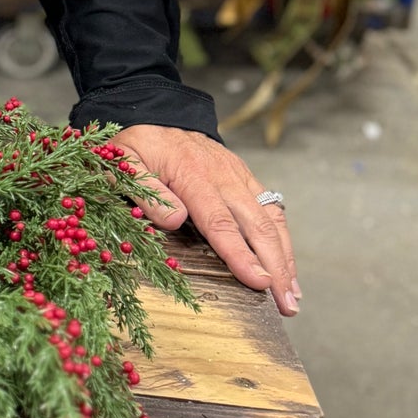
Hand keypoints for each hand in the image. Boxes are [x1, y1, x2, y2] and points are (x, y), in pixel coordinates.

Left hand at [114, 124, 299, 317]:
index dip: (240, 255)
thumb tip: (173, 221)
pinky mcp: (245, 177)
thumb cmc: (139, 143)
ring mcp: (238, 176)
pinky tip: (289, 267)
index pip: (219, 222)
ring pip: (271, 219)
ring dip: (286, 258)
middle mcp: (223, 175)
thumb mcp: (125, 160)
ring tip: (293, 296)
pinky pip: (272, 209)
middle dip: (274, 267)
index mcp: (192, 174)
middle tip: (286, 305)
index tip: (259, 282)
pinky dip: (284, 240)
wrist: (156, 112)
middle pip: (256, 226)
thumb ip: (145, 190)